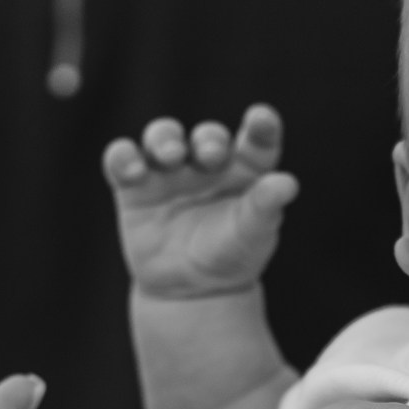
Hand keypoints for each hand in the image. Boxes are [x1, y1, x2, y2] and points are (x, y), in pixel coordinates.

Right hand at [105, 104, 300, 299]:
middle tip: (211, 156)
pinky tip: (132, 169)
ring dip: (164, 138)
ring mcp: (170, 171)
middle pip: (208, 136)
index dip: (261, 126)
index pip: (257, 140)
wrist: (191, 289)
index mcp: (246, 169)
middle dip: (209, 140)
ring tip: (170, 157)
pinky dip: (123, 157)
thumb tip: (287, 184)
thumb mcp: (253, 234)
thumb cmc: (231, 256)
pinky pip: (121, 158)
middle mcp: (208, 163)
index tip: (261, 119)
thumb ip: (266, 206)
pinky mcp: (135, 185)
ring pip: (162, 135)